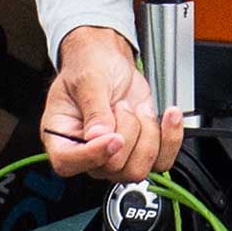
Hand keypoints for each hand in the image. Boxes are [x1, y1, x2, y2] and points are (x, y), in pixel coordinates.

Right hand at [42, 25, 179, 181]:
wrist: (109, 60)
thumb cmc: (90, 66)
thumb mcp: (89, 78)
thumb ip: (94, 106)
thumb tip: (98, 135)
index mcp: (61, 137)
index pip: (68, 163)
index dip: (93, 156)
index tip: (113, 136)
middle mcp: (86, 154)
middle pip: (113, 167)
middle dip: (127, 129)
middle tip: (122, 104)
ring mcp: (114, 156)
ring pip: (138, 169)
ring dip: (147, 133)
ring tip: (138, 108)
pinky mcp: (139, 151)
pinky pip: (161, 162)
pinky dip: (170, 139)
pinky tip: (169, 115)